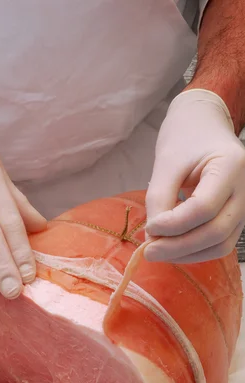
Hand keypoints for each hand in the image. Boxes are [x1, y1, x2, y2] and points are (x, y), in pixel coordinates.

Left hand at [145, 89, 244, 262]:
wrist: (204, 125)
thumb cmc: (185, 138)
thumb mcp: (167, 163)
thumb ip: (160, 199)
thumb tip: (154, 238)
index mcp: (231, 166)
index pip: (204, 208)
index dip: (174, 225)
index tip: (149, 228)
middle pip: (216, 232)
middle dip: (178, 248)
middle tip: (148, 252)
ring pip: (220, 244)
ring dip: (186, 254)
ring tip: (157, 251)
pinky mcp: (237, 217)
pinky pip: (219, 243)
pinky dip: (195, 251)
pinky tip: (172, 247)